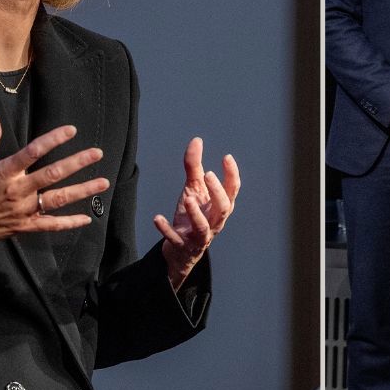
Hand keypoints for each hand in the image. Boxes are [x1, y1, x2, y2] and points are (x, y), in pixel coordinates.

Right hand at [0, 111, 107, 254]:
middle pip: (52, 175)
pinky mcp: (26, 226)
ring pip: (58, 199)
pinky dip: (70, 223)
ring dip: (82, 190)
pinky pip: (51, 225)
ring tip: (103, 182)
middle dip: (77, 163)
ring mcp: (24, 211)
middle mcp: (17, 191)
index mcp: (4, 173)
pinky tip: (87, 218)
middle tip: (97, 153)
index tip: (71, 130)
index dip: (53, 139)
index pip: (32, 152)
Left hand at [154, 138, 239, 289]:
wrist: (180, 249)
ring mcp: (199, 236)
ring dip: (196, 213)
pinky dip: (166, 230)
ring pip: (203, 227)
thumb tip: (196, 140)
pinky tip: (157, 218)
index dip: (232, 174)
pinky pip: (175, 239)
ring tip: (188, 198)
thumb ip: (194, 166)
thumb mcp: (192, 189)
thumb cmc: (191, 215)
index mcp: (219, 207)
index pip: (232, 190)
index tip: (226, 157)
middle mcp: (214, 222)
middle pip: (223, 208)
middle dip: (217, 192)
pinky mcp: (182, 246)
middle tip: (208, 175)